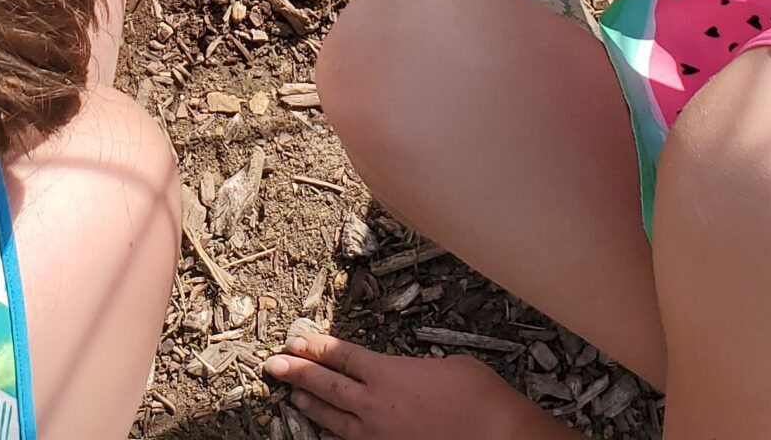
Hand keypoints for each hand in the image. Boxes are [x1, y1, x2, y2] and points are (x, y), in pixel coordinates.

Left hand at [266, 331, 579, 439]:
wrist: (497, 437)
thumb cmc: (481, 397)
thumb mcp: (450, 365)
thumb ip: (418, 368)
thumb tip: (410, 375)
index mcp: (388, 373)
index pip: (342, 356)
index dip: (316, 347)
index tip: (296, 340)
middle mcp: (375, 404)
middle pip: (327, 384)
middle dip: (297, 372)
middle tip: (273, 364)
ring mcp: (378, 434)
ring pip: (334, 417)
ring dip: (311, 404)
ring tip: (293, 395)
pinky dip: (336, 434)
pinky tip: (328, 431)